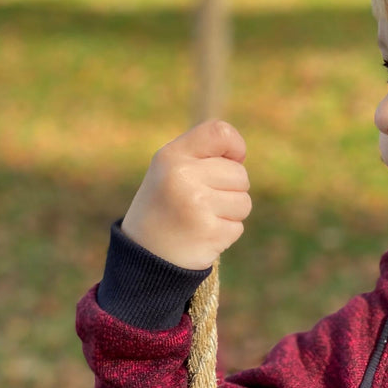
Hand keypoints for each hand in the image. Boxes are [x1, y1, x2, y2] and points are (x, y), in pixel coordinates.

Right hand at [121, 120, 251, 269]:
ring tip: (203, 218)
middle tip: (203, 201)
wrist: (144, 255)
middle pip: (239, 173)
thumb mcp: (170, 170)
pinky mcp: (210, 232)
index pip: (220, 132)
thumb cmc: (164, 206)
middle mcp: (183, 176)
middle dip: (230, 189)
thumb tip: (240, 155)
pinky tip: (203, 235)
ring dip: (230, 213)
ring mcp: (197, 205)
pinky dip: (225, 233)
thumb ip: (202, 155)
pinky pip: (238, 227)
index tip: (232, 159)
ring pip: (244, 201)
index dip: (235, 145)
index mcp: (172, 156)